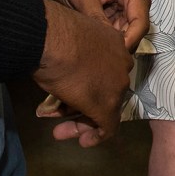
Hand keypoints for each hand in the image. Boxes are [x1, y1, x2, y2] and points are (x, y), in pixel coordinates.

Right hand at [31, 0, 131, 146]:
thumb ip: (75, 53)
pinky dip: (96, 135)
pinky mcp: (107, 105)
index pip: (106, 70)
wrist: (52, 40)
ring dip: (83, 121)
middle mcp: (122, 64)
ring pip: (104, 108)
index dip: (88, 83)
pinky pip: (108, 126)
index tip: (71, 90)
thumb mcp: (71, 40)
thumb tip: (61, 63)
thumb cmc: (55, 34)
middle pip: (106, 89)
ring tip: (61, 132)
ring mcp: (117, 85)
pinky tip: (85, 141)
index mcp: (116, 43)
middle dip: (83, 105)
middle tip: (62, 115)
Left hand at [43, 0, 149, 49]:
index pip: (141, 24)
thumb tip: (106, 43)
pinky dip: (106, 37)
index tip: (112, 55)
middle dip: (121, 44)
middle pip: (136, 30)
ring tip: (95, 51)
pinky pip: (116, 29)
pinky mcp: (115, 11)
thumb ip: (96, 19)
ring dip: (113, 41)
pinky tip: (93, 43)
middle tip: (101, 57)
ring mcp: (126, 5)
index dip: (129, 42)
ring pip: (127, 32)